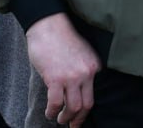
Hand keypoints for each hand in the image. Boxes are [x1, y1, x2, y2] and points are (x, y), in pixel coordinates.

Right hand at [27, 13, 101, 127]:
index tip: (81, 116)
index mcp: (94, 66)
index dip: (86, 109)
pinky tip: (49, 113)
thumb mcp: (82, 53)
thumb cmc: (61, 38)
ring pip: (73, 107)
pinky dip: (52, 112)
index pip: (93, 95)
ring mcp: (71, 77)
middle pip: (86, 105)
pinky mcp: (55, 79)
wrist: (48, 25)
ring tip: (60, 120)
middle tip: (72, 125)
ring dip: (65, 118)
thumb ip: (83, 69)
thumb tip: (78, 90)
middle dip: (78, 119)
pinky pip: (56, 103)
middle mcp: (86, 73)